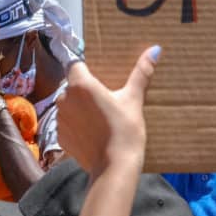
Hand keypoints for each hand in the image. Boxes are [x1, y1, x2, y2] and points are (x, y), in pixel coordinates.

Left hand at [55, 46, 159, 174]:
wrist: (113, 166)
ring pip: (68, 105)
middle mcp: (64, 99)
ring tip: (99, 116)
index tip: (97, 73)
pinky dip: (76, 124)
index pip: (75, 64)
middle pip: (72, 86)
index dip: (85, 67)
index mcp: (80, 85)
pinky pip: (67, 123)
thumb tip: (155, 49)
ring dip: (79, 107)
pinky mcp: (59, 135)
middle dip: (85, 89)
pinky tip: (92, 130)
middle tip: (105, 97)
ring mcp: (59, 118)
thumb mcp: (134, 99)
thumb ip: (141, 73)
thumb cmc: (125, 130)